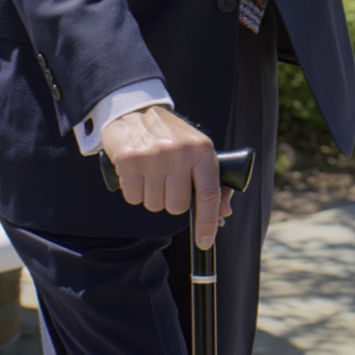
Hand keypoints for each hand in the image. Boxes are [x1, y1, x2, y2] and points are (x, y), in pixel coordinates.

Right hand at [101, 106, 232, 249]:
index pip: (209, 194)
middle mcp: (180, 153)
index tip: (205, 242)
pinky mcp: (130, 160)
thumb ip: (213, 182)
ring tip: (151, 173)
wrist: (135, 112)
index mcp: (202, 151)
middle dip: (170, 200)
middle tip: (166, 181)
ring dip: (151, 195)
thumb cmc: (172, 138)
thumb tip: (224, 213)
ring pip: (154, 204)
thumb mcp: (197, 151)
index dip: (207, 222)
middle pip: (177, 206)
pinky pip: (133, 197)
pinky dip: (134, 191)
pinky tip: (137, 172)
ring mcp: (155, 156)